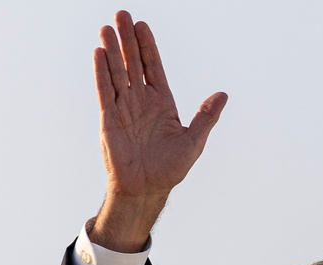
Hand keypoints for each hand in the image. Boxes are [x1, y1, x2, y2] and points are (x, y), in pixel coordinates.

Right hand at [89, 11, 226, 251]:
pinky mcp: (109, 119)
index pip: (153, 67)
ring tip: (107, 28)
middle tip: (122, 14)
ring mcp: (124, 108)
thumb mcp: (194, 141)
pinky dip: (102, 73)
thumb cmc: (170, 169)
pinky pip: (105, 91)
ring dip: (112, 50)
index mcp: (161, 102)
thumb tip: (223, 95)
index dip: (148, 46)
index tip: (142, 26)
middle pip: (133, 63)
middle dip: (128, 39)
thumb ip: (206, 116)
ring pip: (117, 72)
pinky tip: (99, 54)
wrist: (146, 189)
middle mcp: (141, 101)